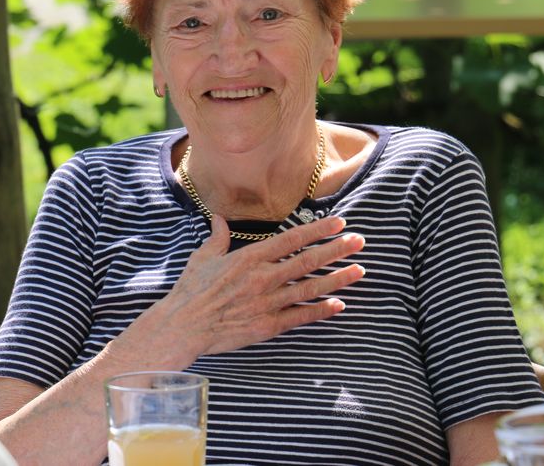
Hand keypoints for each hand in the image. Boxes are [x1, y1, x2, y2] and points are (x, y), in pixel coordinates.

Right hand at [122, 215, 363, 368]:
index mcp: (249, 257)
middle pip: (308, 260)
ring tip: (359, 271)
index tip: (339, 223)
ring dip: (337, 279)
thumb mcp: (203, 257)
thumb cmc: (191, 291)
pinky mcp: (267, 326)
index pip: (291, 239)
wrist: (184, 326)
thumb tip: (219, 219)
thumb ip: (218, 237)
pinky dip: (320, 310)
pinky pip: (300, 316)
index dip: (317, 230)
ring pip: (310, 288)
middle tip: (360, 241)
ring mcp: (267, 302)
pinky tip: (338, 305)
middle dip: (337, 250)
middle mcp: (263, 277)